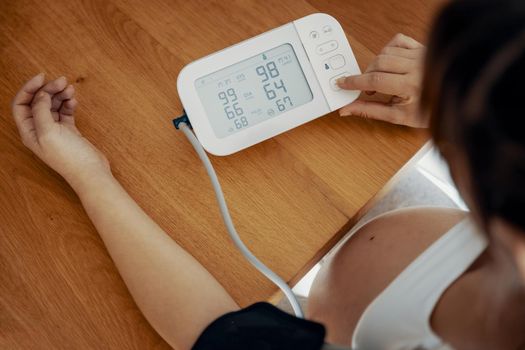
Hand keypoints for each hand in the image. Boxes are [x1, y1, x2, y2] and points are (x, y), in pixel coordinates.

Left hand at [12, 73, 110, 191]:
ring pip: (53, 106)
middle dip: (48, 89)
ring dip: (60, 95)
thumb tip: (40, 94)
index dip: (29, 89)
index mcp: (29, 131)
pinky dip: (68, 104)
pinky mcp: (69, 132)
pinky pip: (65, 113)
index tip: (42, 77)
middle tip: (62, 81)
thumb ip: (40, 110)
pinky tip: (74, 101)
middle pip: (38, 102)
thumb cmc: (69, 157)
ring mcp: (55, 131)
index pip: (21, 104)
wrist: (91, 172)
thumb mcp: (49, 132)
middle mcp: (40, 130)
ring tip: (70, 89)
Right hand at [337, 33, 428, 127]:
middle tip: (366, 89)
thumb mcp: (397, 117)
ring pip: (386, 52)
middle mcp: (417, 66)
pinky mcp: (422, 48)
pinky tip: (388, 62)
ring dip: (376, 64)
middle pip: (379, 64)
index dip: (355, 82)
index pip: (375, 80)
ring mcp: (420, 55)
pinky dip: (387, 49)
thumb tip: (348, 108)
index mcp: (411, 86)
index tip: (343, 83)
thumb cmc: (428, 112)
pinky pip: (398, 41)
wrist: (452, 101)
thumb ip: (370, 110)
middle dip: (366, 75)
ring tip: (380, 79)